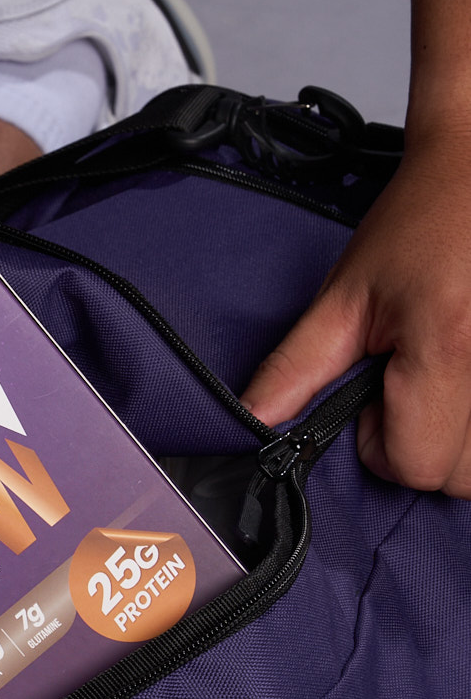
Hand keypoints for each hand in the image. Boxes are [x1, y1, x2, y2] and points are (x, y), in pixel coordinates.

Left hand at [240, 132, 470, 495]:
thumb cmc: (422, 220)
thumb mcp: (346, 295)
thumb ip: (297, 369)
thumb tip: (250, 424)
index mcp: (448, 345)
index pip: (415, 465)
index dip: (383, 442)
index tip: (379, 394)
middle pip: (460, 478)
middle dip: (427, 448)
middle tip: (415, 384)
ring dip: (462, 442)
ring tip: (447, 379)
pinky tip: (470, 382)